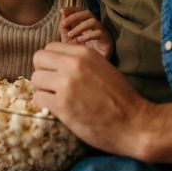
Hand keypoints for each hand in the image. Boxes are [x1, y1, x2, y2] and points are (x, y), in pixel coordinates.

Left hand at [31, 42, 146, 155]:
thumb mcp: (103, 68)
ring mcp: (66, 84)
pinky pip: (38, 98)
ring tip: (56, 98)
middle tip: (53, 86)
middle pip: (38, 59)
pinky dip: (44, 104)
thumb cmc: (122, 99)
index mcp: (85, 53)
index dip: (51, 61)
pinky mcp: (62, 105)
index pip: (50, 47)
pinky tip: (57, 109)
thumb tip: (58, 63)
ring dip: (43, 89)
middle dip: (43, 72)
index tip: (57, 73)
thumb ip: (81, 62)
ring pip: (35, 79)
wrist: (135, 123)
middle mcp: (74, 64)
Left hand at [60, 7, 112, 57]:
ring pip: (93, 21)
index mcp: (87, 25)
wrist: (92, 70)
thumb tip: (62, 18)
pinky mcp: (107, 41)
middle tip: (64, 23)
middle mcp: (96, 27)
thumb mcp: (69, 41)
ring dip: (80, 26)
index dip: (72, 9)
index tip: (62, 11)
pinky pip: (99, 33)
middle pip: (87, 13)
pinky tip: (80, 40)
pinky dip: (88, 35)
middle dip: (74, 16)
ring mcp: (103, 33)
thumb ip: (65, 30)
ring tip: (70, 35)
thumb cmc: (81, 56)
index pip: (81, 11)